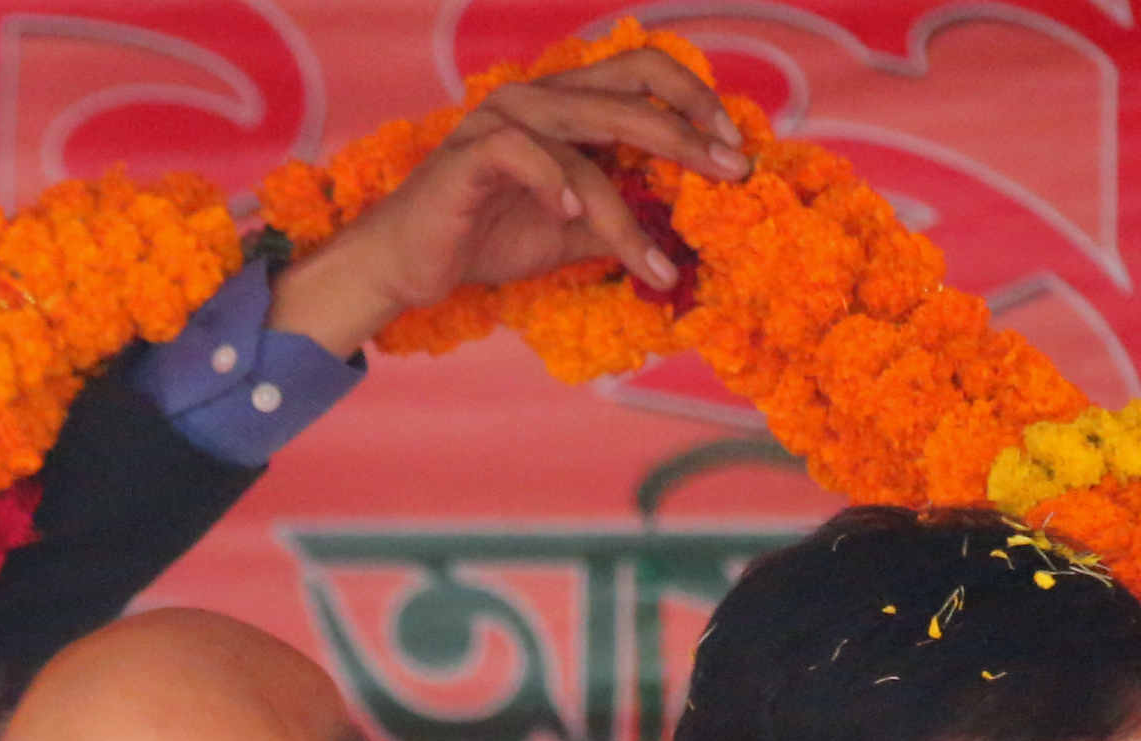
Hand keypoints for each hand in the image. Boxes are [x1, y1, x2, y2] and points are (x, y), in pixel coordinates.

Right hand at [269, 47, 748, 355]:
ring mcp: (503, 119)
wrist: (407, 265)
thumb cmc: (484, 238)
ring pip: (587, 141)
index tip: (734, 149)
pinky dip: (554, 186)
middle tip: (730, 173)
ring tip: (656, 258)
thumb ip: (620, 217)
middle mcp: (539, 98)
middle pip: (631, 91)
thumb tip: (683, 233)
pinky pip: (525, 156)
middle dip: (688, 135)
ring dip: (628, 206)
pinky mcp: (471, 153)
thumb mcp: (570, 233)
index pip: (644, 74)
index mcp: (565, 103)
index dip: (695, 101)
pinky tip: (571, 220)